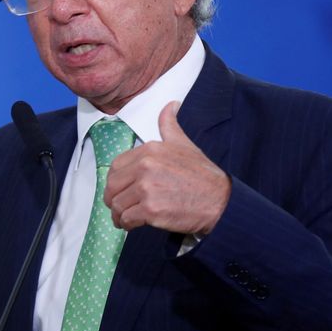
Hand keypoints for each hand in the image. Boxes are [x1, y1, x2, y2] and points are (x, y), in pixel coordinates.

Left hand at [103, 101, 230, 234]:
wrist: (220, 201)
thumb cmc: (201, 175)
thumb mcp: (183, 144)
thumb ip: (169, 125)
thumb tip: (171, 104)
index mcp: (149, 150)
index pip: (115, 166)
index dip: (115, 181)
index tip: (120, 189)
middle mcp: (145, 166)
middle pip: (112, 186)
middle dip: (112, 199)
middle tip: (119, 207)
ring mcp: (147, 189)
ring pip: (117, 204)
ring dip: (118, 214)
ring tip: (124, 219)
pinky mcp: (151, 210)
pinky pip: (126, 219)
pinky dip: (126, 224)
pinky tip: (132, 226)